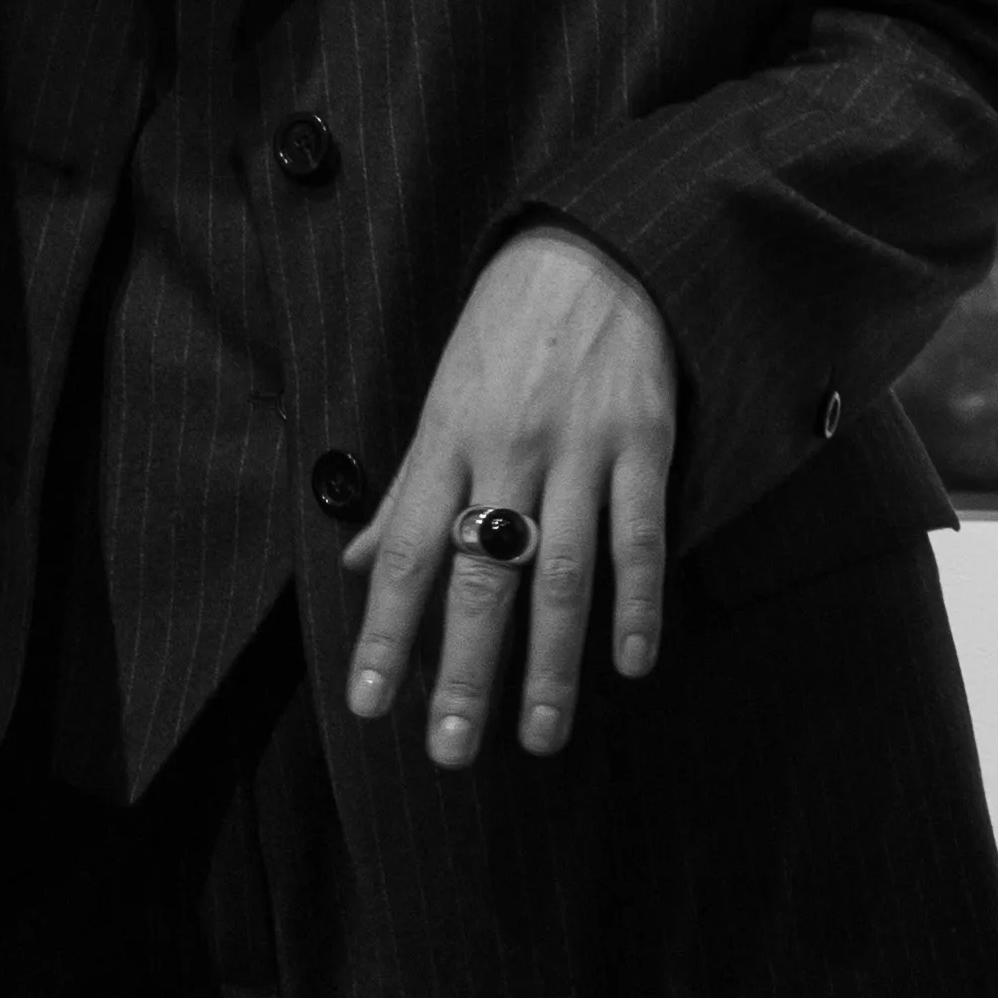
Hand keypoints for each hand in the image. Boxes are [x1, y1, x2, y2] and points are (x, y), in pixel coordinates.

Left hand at [342, 226, 677, 767]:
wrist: (598, 245)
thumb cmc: (508, 325)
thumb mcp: (443, 393)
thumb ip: (407, 486)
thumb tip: (354, 564)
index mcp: (447, 439)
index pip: (405, 552)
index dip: (384, 632)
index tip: (368, 704)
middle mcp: (507, 449)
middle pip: (480, 579)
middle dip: (464, 672)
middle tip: (453, 751)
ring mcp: (579, 446)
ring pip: (561, 573)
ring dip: (551, 663)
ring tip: (541, 737)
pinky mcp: (644, 440)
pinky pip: (640, 535)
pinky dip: (638, 602)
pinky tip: (631, 663)